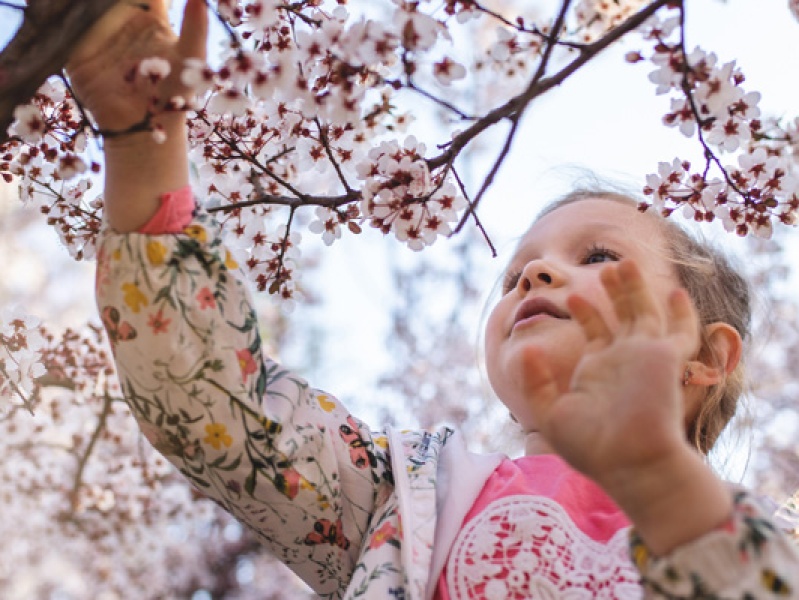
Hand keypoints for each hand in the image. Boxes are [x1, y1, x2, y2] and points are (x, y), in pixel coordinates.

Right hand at [67, 0, 207, 132]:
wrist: (143, 129)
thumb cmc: (175, 95)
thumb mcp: (190, 60)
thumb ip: (196, 28)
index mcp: (149, 15)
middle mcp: (121, 18)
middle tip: (107, 3)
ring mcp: (97, 32)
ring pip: (82, 5)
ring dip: (79, 4)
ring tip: (82, 5)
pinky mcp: (74, 49)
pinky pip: (61, 24)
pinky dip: (55, 13)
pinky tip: (58, 9)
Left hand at [518, 259, 699, 486]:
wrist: (628, 465)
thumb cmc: (590, 448)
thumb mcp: (551, 414)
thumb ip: (536, 382)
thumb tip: (526, 349)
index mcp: (598, 371)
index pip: (595, 332)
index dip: (586, 311)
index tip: (571, 295)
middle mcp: (623, 361)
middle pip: (622, 316)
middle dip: (615, 291)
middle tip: (605, 268)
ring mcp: (645, 358)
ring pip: (645, 313)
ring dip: (637, 289)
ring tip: (623, 263)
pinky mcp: (666, 360)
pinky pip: (680, 333)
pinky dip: (682, 314)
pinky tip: (675, 293)